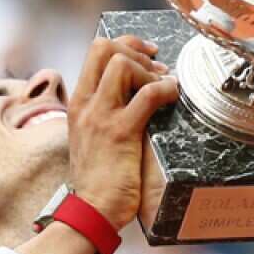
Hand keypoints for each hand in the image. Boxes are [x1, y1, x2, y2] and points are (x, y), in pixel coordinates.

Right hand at [68, 35, 178, 228]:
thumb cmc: (98, 179)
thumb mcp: (93, 138)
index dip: (125, 44)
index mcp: (79, 103)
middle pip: (104, 48)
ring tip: (164, 86)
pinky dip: (165, 89)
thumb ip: (107, 115)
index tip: (148, 53)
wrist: (91, 210)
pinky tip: (173, 97)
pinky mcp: (120, 132)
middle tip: (158, 67)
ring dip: (150, 70)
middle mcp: (86, 104)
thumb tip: (137, 97)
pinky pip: (147, 95)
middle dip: (136, 49)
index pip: (95, 52)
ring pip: (122, 64)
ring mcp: (101, 116)